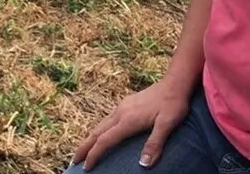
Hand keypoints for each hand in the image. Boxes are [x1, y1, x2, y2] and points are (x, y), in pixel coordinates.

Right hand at [69, 79, 191, 169]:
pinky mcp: (126, 104)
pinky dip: (98, 130)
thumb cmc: (173, 104)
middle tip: (74, 161)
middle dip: (84, 147)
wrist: (175, 83)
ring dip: (89, 138)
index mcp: (128, 120)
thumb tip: (143, 164)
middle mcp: (120, 113)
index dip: (94, 155)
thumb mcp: (167, 125)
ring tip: (84, 149)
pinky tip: (101, 133)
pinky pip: (106, 120)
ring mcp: (122, 107)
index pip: (105, 141)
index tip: (85, 167)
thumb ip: (154, 144)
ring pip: (100, 125)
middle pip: (96, 132)